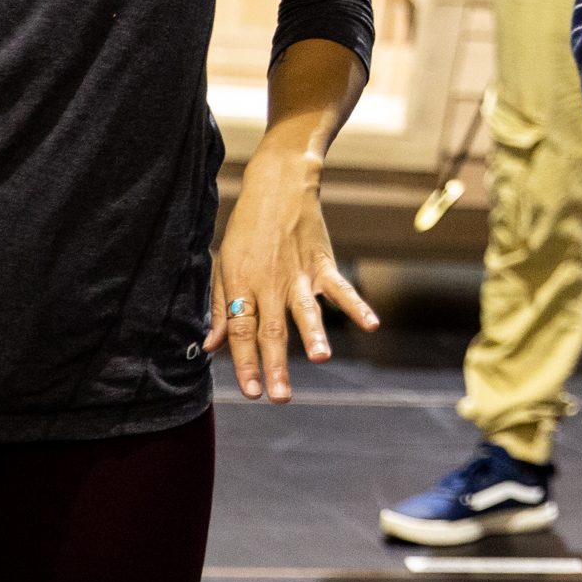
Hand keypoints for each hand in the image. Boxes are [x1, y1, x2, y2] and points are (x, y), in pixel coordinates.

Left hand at [209, 150, 378, 401]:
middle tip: (279, 397)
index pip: (242, 331)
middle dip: (275, 365)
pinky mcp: (323, 264)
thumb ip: (221, 306)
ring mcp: (299, 273)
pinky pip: (340, 288)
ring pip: (305, 310)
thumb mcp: (224, 262)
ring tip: (321, 358)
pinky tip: (370, 324)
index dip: (245, 362)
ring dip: (313, 335)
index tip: (251, 392)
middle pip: (273, 330)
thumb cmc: (246, 227)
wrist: (278, 184)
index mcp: (242, 284)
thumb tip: (211, 346)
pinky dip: (356, 305)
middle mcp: (270, 283)